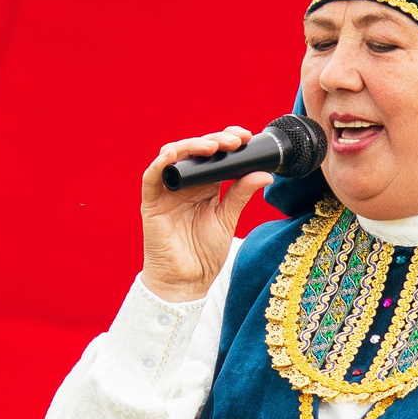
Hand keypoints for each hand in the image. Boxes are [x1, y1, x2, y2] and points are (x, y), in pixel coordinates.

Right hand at [139, 128, 273, 303]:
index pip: (214, 154)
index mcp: (205, 185)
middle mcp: (185, 183)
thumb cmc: (205, 253)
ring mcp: (167, 191)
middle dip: (215, 140)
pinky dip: (162, 162)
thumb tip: (265, 172)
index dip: (227, 140)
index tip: (246, 137)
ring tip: (214, 147)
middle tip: (235, 140)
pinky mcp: (151, 202)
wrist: (187, 281)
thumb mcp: (228, 218)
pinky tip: (175, 154)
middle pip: (195, 150)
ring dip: (192, 146)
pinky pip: (151, 176)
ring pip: (173, 155)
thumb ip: (241, 194)